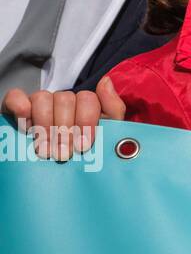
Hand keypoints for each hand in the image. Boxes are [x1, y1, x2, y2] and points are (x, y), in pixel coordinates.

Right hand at [1, 76, 124, 160]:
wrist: (51, 173)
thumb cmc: (81, 152)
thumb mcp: (105, 133)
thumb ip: (113, 108)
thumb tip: (106, 80)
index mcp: (84, 105)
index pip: (87, 98)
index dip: (86, 121)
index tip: (83, 145)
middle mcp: (63, 101)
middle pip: (65, 100)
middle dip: (65, 130)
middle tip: (63, 153)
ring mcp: (39, 103)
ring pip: (43, 98)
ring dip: (44, 125)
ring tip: (45, 150)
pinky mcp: (16, 107)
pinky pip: (16, 97)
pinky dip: (20, 107)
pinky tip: (25, 125)